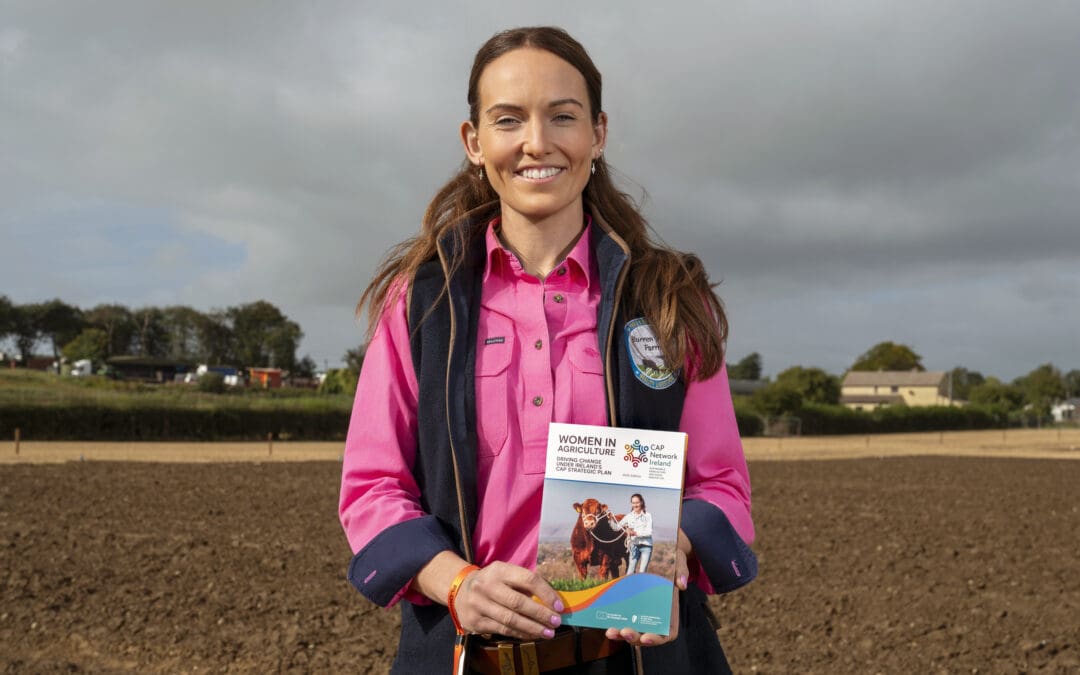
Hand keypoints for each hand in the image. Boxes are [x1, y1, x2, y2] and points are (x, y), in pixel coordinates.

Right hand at [454, 561, 564, 639]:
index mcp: (499, 570)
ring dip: (533, 628)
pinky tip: (532, 635)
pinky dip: (520, 634)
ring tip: (548, 633)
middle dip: (540, 614)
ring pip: (510, 620)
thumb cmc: (493, 582)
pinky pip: (502, 630)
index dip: (546, 593)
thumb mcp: (506, 574)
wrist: (460, 589)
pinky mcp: (475, 621)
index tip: (559, 606)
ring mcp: (479, 604)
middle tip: (556, 622)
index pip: (528, 579)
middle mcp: (486, 586)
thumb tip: (553, 602)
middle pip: (518, 602)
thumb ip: (526, 584)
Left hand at [605, 528, 690, 646]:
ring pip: (633, 632)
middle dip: (635, 637)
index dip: (657, 638)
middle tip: (625, 632)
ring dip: (622, 635)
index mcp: (671, 612)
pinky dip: (616, 625)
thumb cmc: (672, 561)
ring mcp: (643, 615)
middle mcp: (657, 617)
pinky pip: (624, 621)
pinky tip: (607, 624)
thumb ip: (681, 572)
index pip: (667, 633)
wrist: (659, 553)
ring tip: (611, 631)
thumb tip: (682, 582)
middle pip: (647, 636)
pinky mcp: (631, 609)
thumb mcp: (679, 562)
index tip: (646, 637)